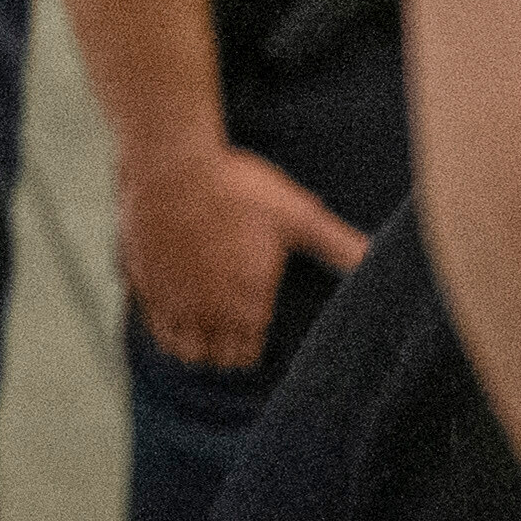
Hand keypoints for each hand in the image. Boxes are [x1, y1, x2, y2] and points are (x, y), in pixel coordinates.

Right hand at [120, 125, 367, 372]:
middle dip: (225, 350)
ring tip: (204, 328)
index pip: (246, 354)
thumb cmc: (239, 186)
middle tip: (233, 331)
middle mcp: (207, 312)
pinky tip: (174, 310)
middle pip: (214, 358)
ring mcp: (172, 300)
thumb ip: (338, 246)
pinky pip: (154, 325)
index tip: (254, 332)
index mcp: (247, 305)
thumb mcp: (299, 216)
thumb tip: (377, 259)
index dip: (251, 346)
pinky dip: (165, 326)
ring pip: (182, 349)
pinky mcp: (142, 283)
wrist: (173, 163)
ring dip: (194, 343)